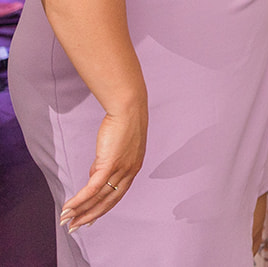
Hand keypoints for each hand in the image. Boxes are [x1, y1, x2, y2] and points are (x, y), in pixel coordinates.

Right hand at [59, 104, 146, 232]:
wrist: (128, 108)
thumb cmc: (122, 124)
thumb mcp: (115, 148)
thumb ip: (104, 164)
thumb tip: (91, 176)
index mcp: (133, 169)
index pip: (117, 196)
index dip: (102, 209)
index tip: (89, 219)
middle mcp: (129, 172)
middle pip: (108, 202)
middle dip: (89, 216)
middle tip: (74, 227)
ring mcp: (121, 169)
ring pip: (98, 198)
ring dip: (80, 211)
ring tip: (66, 220)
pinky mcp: (110, 164)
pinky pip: (92, 188)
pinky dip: (79, 200)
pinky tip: (68, 207)